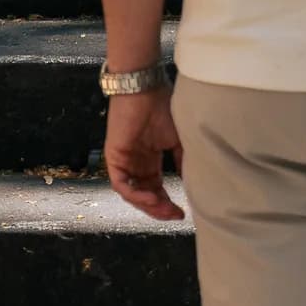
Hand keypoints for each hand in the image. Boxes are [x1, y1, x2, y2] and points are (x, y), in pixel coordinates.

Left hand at [104, 86, 185, 219]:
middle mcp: (135, 163)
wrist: (145, 89)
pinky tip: (152, 198)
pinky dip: (136, 195)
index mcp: (149, 158)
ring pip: (133, 194)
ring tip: (165, 210)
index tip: (182, 213)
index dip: (167, 203)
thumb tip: (192, 183)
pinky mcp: (113, 158)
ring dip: (148, 205)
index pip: (155, 188)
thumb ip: (182, 161)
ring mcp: (124, 162)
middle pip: (145, 195)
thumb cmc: (163, 108)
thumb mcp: (178, 139)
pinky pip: (122, 184)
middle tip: (174, 216)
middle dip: (159, 209)